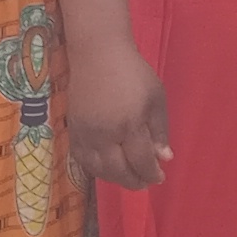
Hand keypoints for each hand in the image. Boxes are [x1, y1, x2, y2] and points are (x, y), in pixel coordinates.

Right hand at [67, 39, 171, 191]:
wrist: (97, 54)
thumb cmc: (133, 73)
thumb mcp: (156, 98)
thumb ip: (160, 130)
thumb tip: (164, 158)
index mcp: (130, 125)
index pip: (140, 161)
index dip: (151, 174)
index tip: (159, 177)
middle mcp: (105, 135)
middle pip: (118, 171)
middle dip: (134, 181)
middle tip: (145, 182)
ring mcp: (86, 134)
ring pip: (98, 169)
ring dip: (114, 179)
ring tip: (127, 177)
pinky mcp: (73, 129)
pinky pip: (81, 159)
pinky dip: (95, 169)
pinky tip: (106, 167)